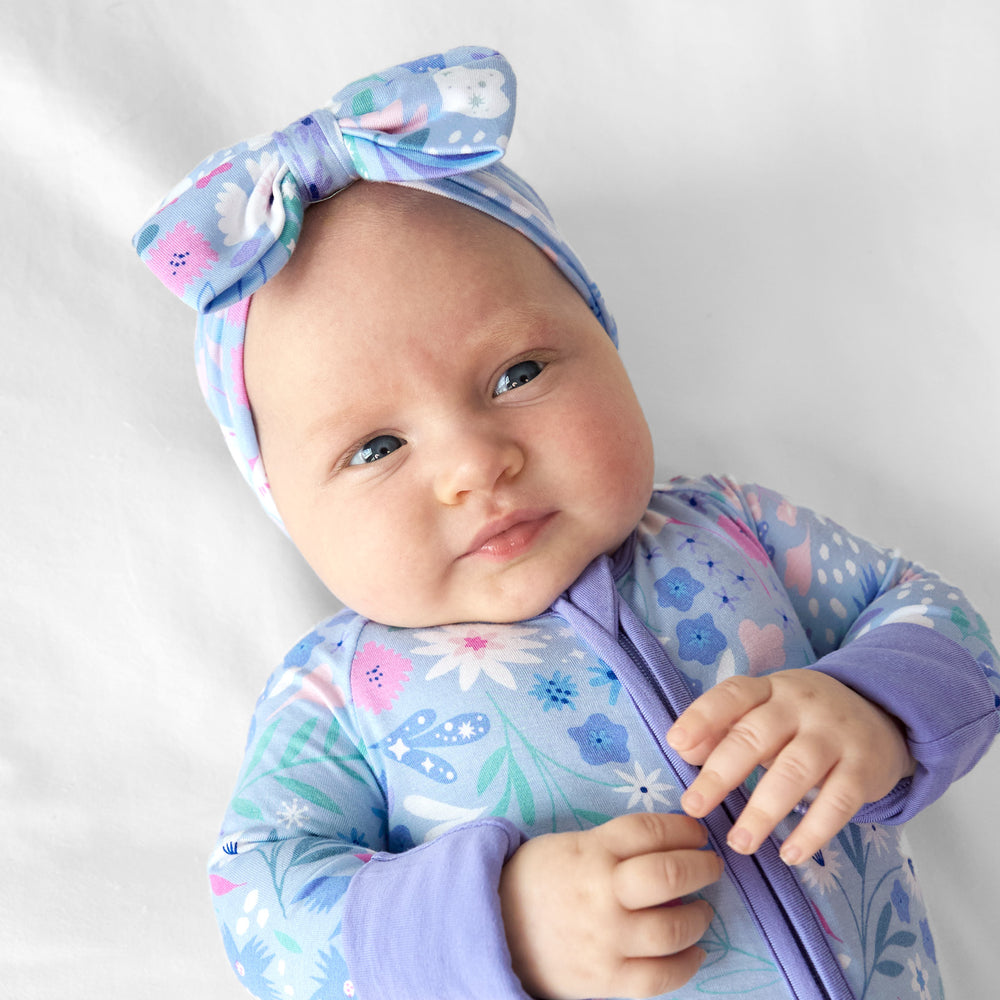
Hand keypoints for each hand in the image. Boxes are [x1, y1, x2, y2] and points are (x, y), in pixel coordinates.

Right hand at [498, 812, 721, 998]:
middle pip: (669, 874)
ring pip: (672, 928)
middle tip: (710, 866)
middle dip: (701, 867)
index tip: (696, 833)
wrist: (493, 930)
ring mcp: (605, 939)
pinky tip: (693, 952)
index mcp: (590, 851)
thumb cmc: (537, 881)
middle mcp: (601, 892)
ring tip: (702, 910)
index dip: (683, 828)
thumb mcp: (569, 845)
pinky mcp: (606, 980)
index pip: (650, 830)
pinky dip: (687, 964)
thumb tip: (670, 846)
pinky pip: (660, 977)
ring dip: (700, 917)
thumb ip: (613, 846)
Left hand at [666, 669, 916, 864]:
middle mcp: (801, 706)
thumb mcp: (764, 713)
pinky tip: (791, 854)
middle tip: (694, 806)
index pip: (733, 694)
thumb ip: (724, 729)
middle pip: (756, 737)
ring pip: (795, 771)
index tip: (676, 743)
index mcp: (770, 689)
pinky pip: (838, 801)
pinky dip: (813, 830)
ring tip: (739, 843)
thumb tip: (685, 750)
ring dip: (763, 810)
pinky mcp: (863, 768)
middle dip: (722, 773)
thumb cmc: (801, 721)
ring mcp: (835, 735)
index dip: (703, 717)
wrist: (880, 716)